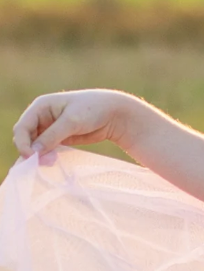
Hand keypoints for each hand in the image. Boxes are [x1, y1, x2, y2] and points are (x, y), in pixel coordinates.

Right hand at [12, 89, 133, 157]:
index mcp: (41, 106)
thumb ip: (52, 136)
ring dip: (39, 156)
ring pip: (36, 146)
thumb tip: (34, 153)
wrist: (114, 113)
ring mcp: (50, 129)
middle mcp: (42, 117)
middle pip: (26, 138)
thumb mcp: (71, 121)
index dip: (22, 143)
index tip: (31, 157)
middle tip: (43, 163)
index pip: (22, 127)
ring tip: (50, 163)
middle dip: (31, 151)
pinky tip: (53, 163)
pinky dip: (47, 157)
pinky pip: (47, 150)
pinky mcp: (60, 139)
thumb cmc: (93, 109)